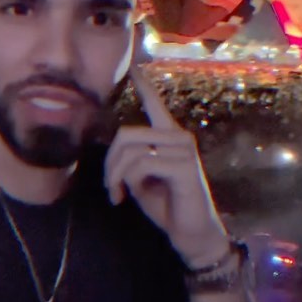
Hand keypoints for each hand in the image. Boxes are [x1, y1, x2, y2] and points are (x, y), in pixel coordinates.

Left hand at [104, 64, 228, 269]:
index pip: (156, 105)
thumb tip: (118, 155)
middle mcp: (179, 137)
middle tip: (110, 187)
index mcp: (170, 138)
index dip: (144, 86)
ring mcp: (183, 149)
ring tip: (117, 194)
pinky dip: (127, 181)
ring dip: (115, 175)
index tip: (134, 67)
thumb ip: (131, 160)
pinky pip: (141, 164)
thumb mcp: (142, 179)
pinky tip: (128, 196)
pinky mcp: (183, 165)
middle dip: (109, 162)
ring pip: (130, 150)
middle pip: (126, 134)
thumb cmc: (167, 206)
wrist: (191, 234)